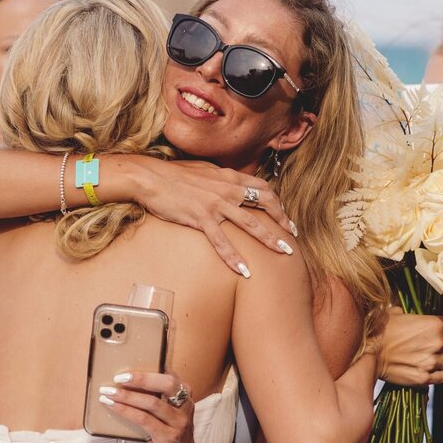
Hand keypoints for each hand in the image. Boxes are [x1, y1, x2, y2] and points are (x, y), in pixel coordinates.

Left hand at [97, 371, 203, 442]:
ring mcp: (178, 423)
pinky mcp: (168, 438)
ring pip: (152, 403)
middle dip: (141, 378)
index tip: (131, 366)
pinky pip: (144, 420)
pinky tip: (113, 407)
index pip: (170, 377)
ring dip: (127, 396)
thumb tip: (130, 384)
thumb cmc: (171, 438)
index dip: (150, 370)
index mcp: (185, 398)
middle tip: (119, 377)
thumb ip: (158, 400)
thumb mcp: (169, 415)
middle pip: (166, 384)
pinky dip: (126, 411)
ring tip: (108, 392)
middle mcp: (185, 408)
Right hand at [130, 157, 295, 274]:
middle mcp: (228, 189)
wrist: (150, 177)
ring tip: (284, 253)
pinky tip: (244, 271)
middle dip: (283, 221)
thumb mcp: (204, 171)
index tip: (285, 217)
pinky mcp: (201, 218)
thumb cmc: (174, 175)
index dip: (278, 203)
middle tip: (292, 237)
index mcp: (230, 177)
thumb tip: (232, 185)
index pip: (264, 187)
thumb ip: (222, 179)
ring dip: (270, 239)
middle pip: (266, 203)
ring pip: (251, 223)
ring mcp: (216, 204)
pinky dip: (234, 257)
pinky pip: (222, 241)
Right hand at [376, 309, 442, 386]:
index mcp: (434, 324)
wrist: (368, 353)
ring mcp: (431, 362)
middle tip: (438, 344)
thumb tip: (406, 313)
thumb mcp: (396, 313)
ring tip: (429, 358)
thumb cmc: (380, 330)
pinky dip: (438, 374)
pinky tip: (429, 370)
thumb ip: (409, 314)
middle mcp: (437, 342)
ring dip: (442, 359)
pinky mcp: (424, 377)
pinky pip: (442, 377)